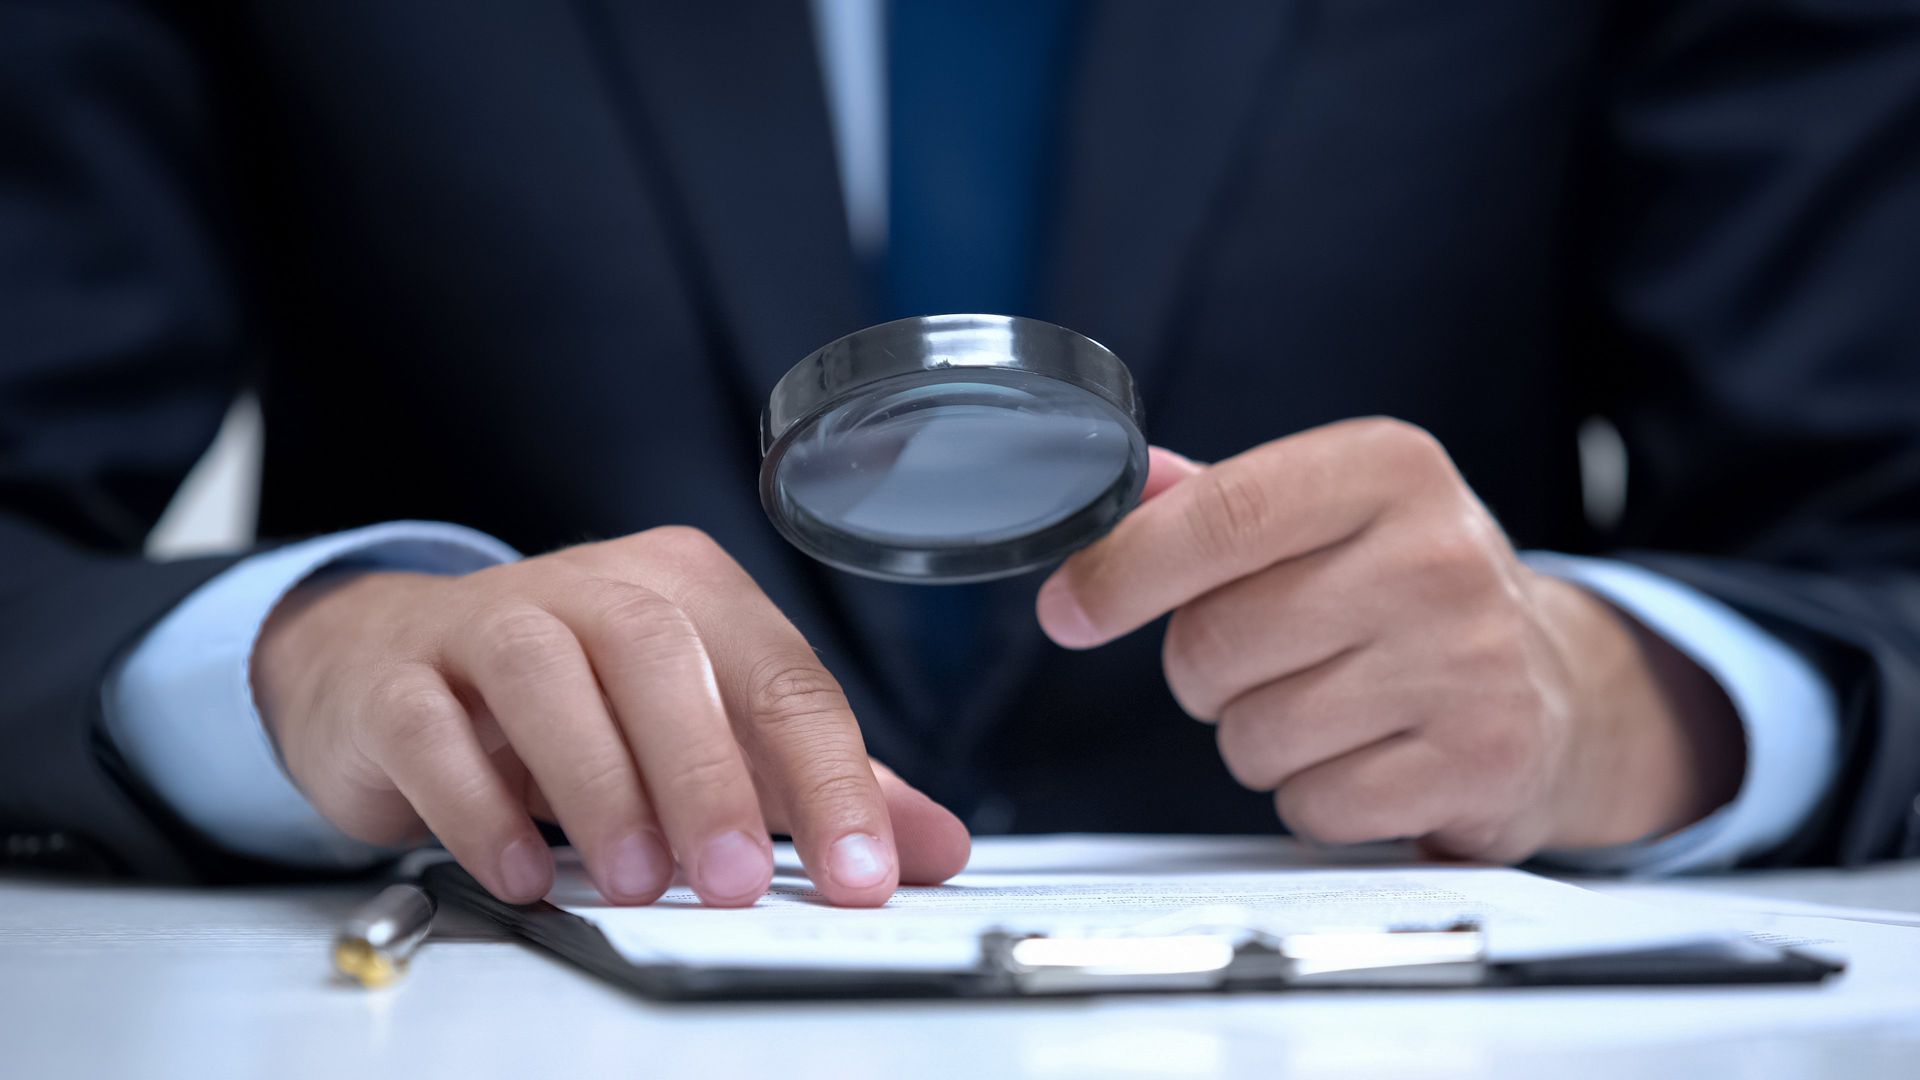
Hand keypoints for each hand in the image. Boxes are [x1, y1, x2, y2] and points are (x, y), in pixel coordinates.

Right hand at [254, 527, 969, 906]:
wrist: (393, 661)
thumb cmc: (577, 695)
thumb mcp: (709, 730)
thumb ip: (814, 786)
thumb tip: (931, 848)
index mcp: (691, 590)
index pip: (782, 677)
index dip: (831, 779)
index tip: (863, 873)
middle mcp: (595, 586)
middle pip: (664, 657)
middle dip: (709, 778)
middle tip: (737, 883)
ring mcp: (487, 619)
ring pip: (546, 674)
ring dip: (598, 784)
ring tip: (636, 879)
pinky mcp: (400, 675)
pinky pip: (433, 727)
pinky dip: (478, 802)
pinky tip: (520, 871)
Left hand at [1036, 419, 1743, 861]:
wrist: (1553, 685)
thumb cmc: (1408, 592)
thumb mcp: (1326, 512)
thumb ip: (1209, 501)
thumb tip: (1103, 494)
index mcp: (1387, 469)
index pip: (1215, 518)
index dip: (1121, 574)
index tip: (1071, 610)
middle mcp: (1437, 554)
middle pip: (1214, 642)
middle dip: (1206, 670)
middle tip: (1268, 660)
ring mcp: (1467, 661)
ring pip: (1252, 734)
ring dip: (1259, 738)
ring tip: (1329, 706)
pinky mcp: (1479, 760)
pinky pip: (1313, 805)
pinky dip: (1316, 798)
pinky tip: (1368, 757)